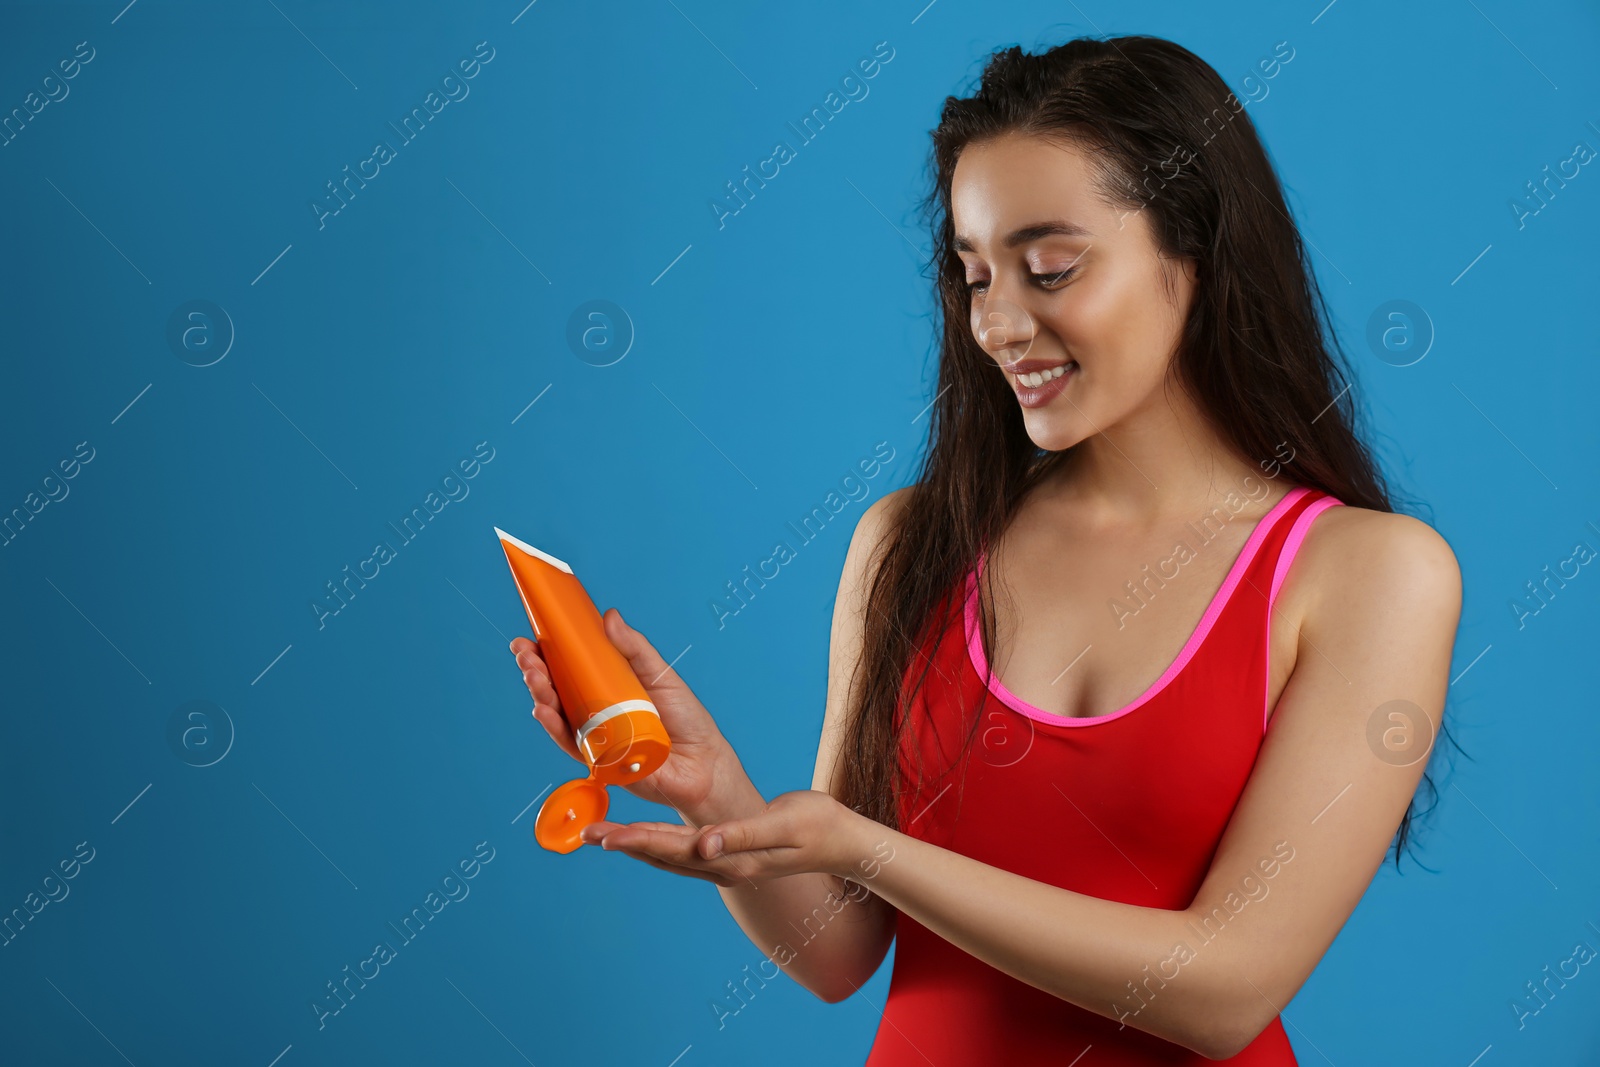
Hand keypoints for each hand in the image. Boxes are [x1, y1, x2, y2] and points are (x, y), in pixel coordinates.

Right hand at [510, 607, 755, 824]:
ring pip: (557, 715)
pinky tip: (543, 710)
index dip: (547, 653)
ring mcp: (594, 736)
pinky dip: (555, 727)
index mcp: (607, 688)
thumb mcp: (659, 674)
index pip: (570, 668)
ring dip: (540, 694)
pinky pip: (570, 744)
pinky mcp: (597, 761)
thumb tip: (609, 616)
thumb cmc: (685, 719)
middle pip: (557, 689)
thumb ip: (634, 648)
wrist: (704, 763)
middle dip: (536, 669)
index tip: (530, 636)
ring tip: (532, 674)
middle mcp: (595, 712)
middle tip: (525, 653)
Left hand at [577, 789, 862, 886]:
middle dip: (624, 843)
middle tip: (586, 833)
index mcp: (731, 858)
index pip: (673, 849)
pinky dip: (656, 843)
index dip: (637, 841)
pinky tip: (642, 834)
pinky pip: (682, 852)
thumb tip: (705, 847)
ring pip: (668, 856)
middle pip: (662, 855)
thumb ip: (743, 836)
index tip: (605, 835)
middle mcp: (721, 866)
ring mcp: (724, 864)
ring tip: (602, 834)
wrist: (842, 842)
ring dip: (634, 845)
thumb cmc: (817, 827)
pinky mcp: (728, 855)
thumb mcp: (784, 826)